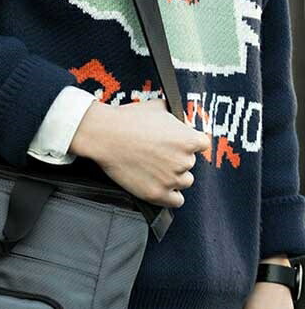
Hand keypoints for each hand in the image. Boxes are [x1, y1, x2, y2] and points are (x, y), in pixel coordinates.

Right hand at [69, 98, 209, 207]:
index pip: (202, 146)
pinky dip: (171, 197)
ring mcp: (171, 179)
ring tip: (157, 171)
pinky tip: (162, 189)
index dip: (189, 145)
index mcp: (190, 139)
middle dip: (177, 161)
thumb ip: (175, 116)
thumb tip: (179, 118)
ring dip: (174, 179)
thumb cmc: (130, 120)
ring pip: (184, 182)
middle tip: (159, 157)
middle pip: (190, 165)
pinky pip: (176, 201)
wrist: (106, 136)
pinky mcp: (157, 194)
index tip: (177, 145)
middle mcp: (184, 161)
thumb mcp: (159, 107)